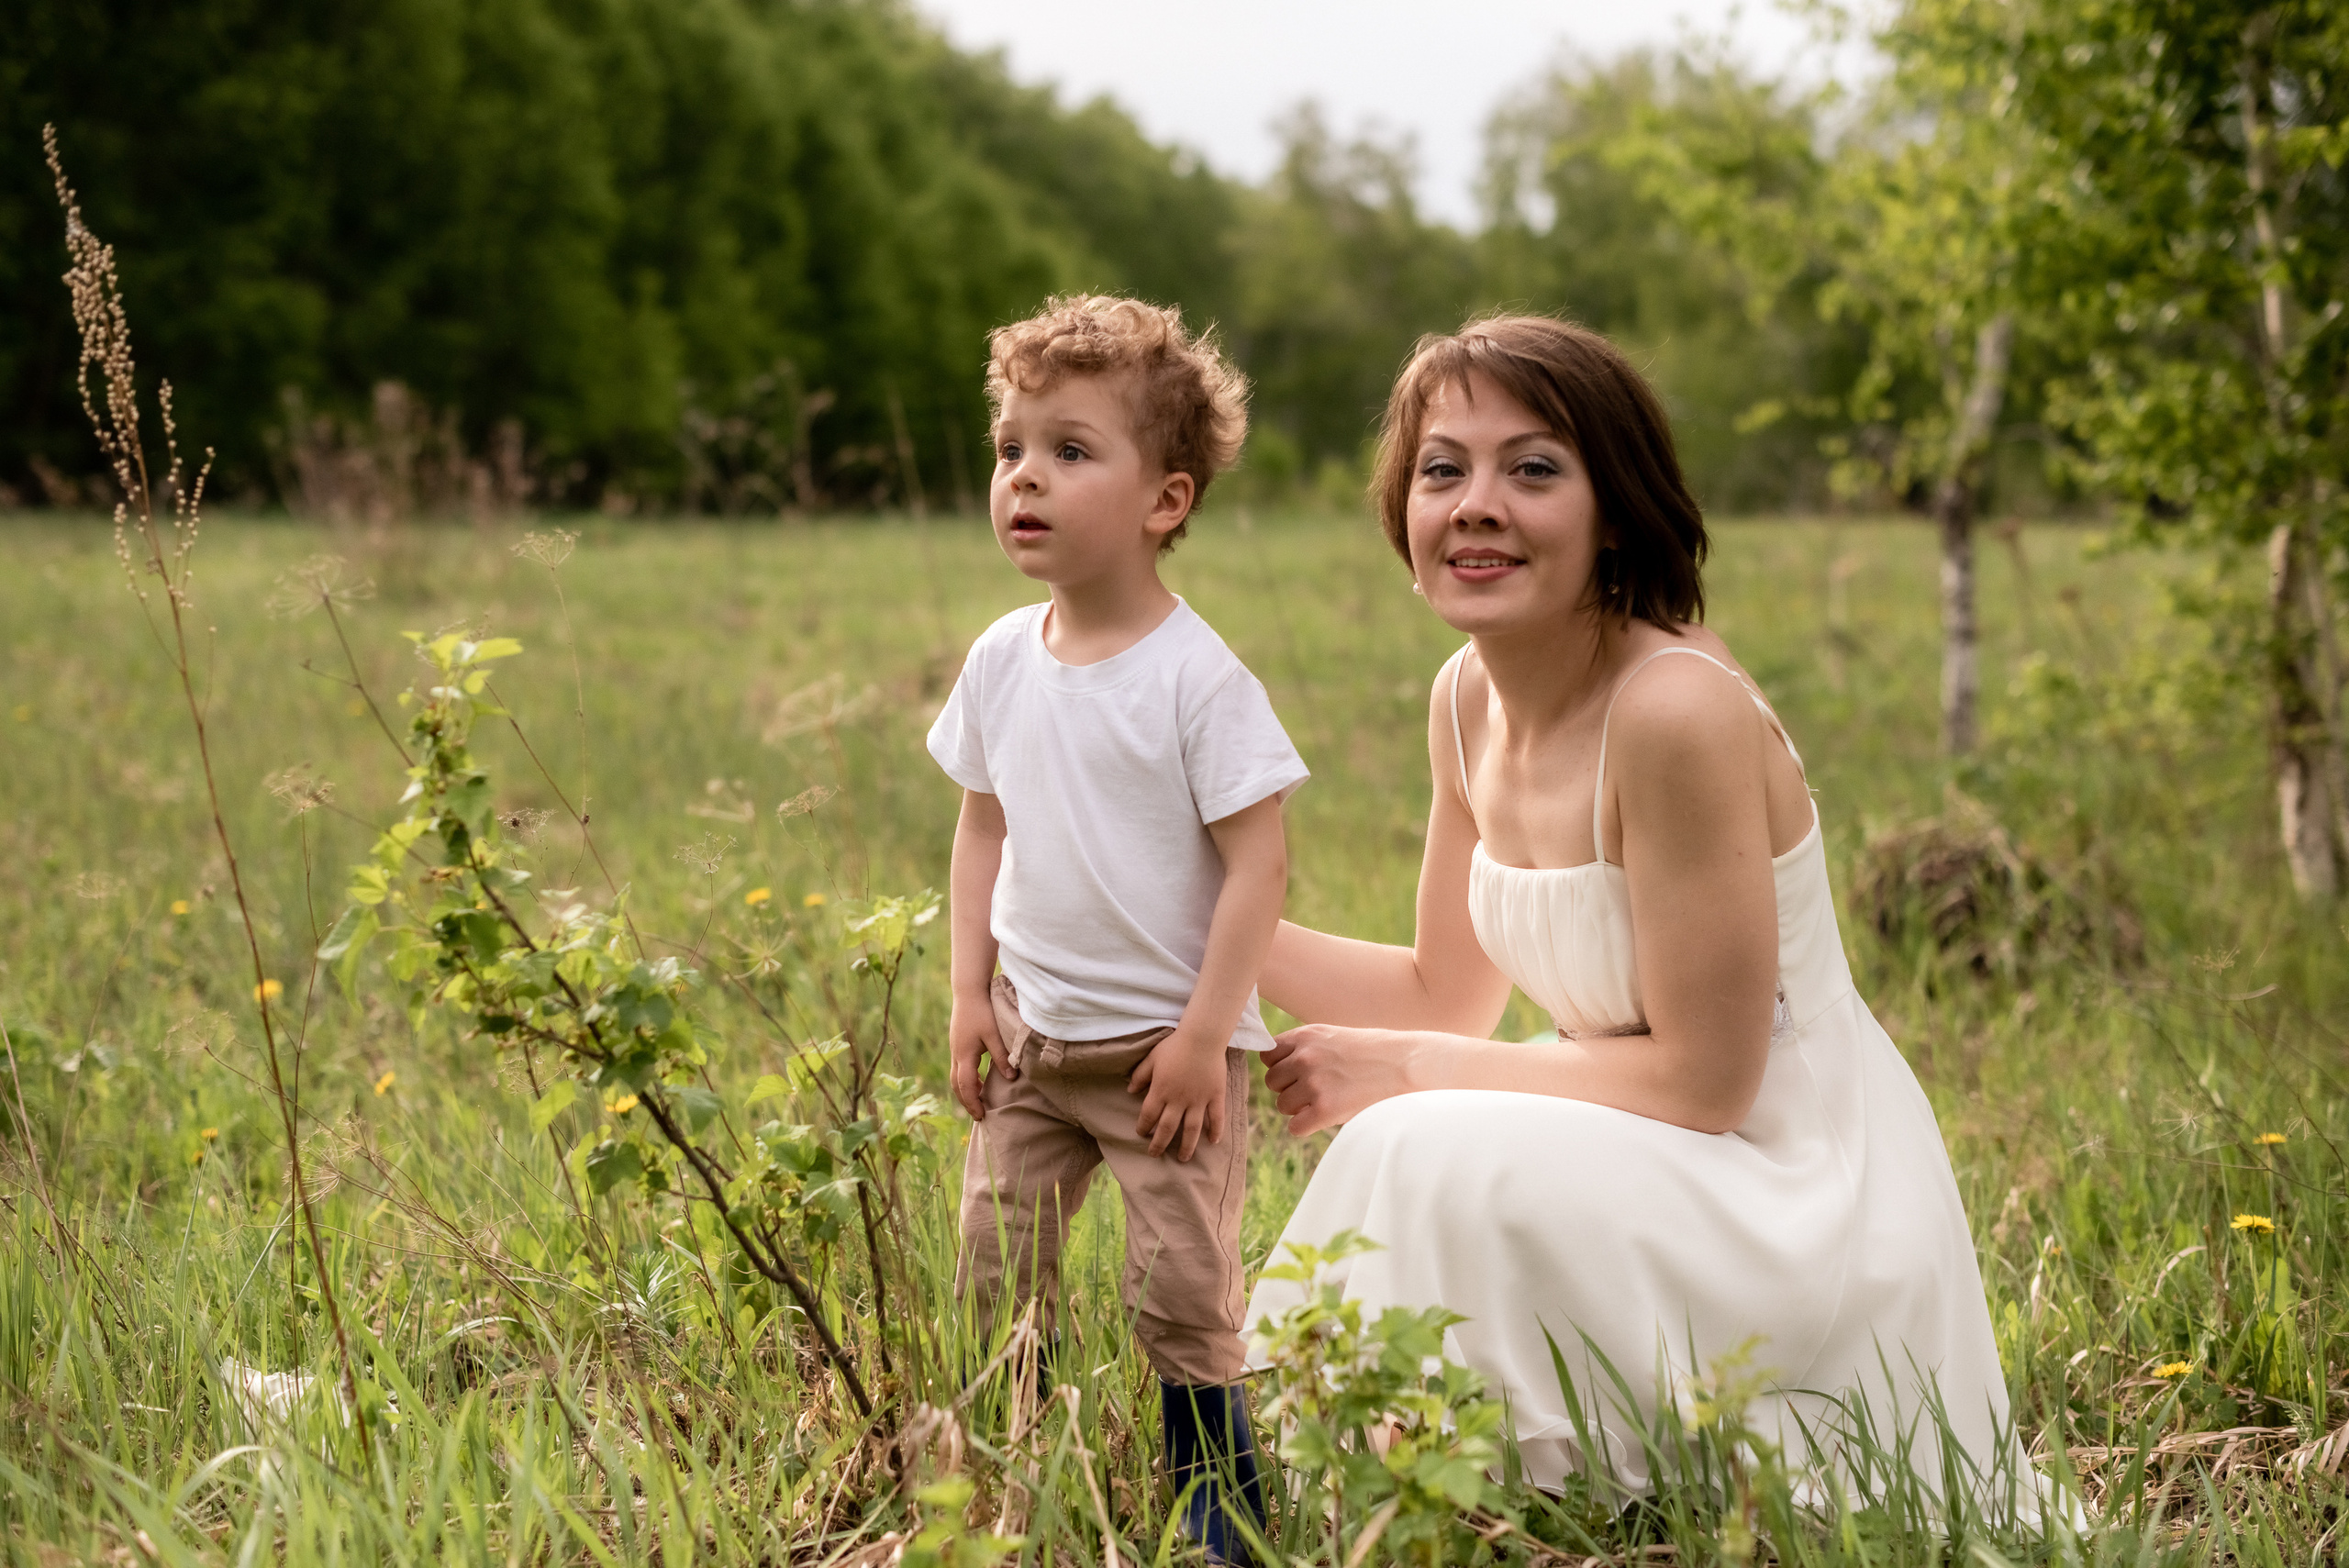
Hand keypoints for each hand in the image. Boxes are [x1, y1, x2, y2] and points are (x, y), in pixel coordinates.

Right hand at [949, 988, 1007, 1119]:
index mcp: (964, 1055)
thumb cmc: (983, 1011)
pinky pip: (959, 1067)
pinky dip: (967, 1078)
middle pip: (956, 1085)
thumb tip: (1011, 1078)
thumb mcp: (995, 1035)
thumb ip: (1002, 1057)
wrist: (968, 991)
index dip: (973, 1103)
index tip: (981, 1116)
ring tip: (980, 1100)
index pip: (966, 1086)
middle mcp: (956, 1054)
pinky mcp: (957, 1043)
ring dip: (966, 1090)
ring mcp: (955, 1048)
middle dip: (966, 1101)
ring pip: (956, 1076)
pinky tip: (978, 1079)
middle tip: (978, 1114)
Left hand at [1127, 1028, 1226, 1160]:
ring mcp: (1198, 1100)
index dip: (1143, 1127)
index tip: (1141, 1134)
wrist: (1202, 1038)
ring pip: (1191, 1129)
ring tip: (1183, 1158)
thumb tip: (1130, 1091)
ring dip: (1186, 1146)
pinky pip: (1216, 1117)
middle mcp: (1178, 1100)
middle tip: (1155, 1154)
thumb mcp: (1152, 1058)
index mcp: (1161, 1091)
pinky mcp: (1215, 1096)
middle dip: (1160, 1144)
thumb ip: (1140, 1075)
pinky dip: (1216, 1131)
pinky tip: (1213, 1142)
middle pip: (1168, 1128)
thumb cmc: (1175, 1046)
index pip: (1148, 1115)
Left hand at [1260, 1023, 1421, 1135]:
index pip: (1268, 1056)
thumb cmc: (1373, 1053)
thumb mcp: (1334, 1037)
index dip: (1283, 1067)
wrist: (1406, 1065)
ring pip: (1282, 1105)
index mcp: (1306, 1036)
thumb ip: (1304, 1048)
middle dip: (1290, 1088)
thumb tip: (1276, 1067)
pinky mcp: (1324, 1109)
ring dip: (1300, 1108)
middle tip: (1319, 1089)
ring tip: (1328, 1101)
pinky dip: (1308, 1127)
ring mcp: (1314, 1083)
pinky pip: (1295, 1127)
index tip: (1301, 1073)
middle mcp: (1305, 1057)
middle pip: (1272, 1082)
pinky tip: (1327, 1118)